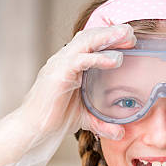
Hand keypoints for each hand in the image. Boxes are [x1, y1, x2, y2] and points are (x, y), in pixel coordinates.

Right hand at [0, 25, 135, 165]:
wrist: (33, 129)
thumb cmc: (56, 119)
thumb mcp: (86, 118)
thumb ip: (104, 123)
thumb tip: (122, 133)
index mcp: (72, 64)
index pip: (92, 42)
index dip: (109, 37)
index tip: (130, 38)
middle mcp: (66, 59)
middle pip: (90, 36)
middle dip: (111, 32)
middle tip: (131, 32)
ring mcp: (61, 64)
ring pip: (86, 41)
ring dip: (107, 36)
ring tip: (126, 36)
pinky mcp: (59, 74)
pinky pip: (80, 60)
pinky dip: (98, 57)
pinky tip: (114, 60)